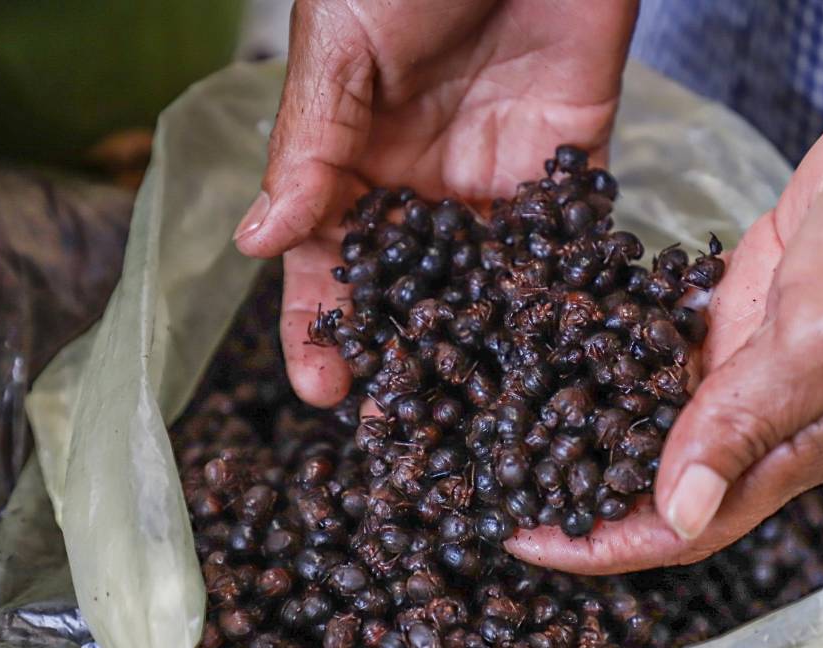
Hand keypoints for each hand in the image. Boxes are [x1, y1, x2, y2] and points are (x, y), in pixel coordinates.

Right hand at [235, 0, 637, 406]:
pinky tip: (567, 352)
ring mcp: (496, 177)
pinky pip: (566, 240)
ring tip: (489, 417)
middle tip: (408, 428)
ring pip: (487, 279)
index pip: (327, 257)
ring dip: (485, 345)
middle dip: (405, 356)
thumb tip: (255, 243)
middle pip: (410, 288)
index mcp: (352, 153)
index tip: (321, 390)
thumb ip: (309, 145)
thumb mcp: (339, 45)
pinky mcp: (566, 163)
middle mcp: (422, 180)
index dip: (320, 324)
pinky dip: (566, 291)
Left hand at [506, 70, 822, 572]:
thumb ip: (747, 424)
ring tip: (505, 419)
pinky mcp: (733, 307)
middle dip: (580, 490)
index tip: (523, 540)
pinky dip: (608, 351)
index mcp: (792, 450)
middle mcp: (762, 417)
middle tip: (495, 482)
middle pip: (656, 479)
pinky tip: (559, 341)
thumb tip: (676, 515)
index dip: (603, 544)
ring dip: (586, 421)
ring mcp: (744, 360)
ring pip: (652, 413)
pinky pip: (657, 346)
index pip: (684, 527)